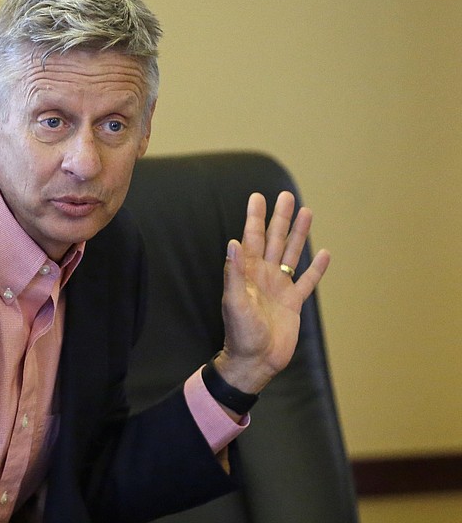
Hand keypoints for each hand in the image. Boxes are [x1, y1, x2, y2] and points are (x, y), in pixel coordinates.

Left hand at [216, 192, 329, 394]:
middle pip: (274, 239)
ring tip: (307, 212)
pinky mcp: (293, 303)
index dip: (255, 218)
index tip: (257, 197)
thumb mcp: (234, 301)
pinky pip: (307, 281)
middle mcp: (264, 275)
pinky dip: (316, 268)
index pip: (251, 238)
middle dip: (280, 218)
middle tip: (285, 196)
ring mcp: (279, 287)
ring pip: (291, 254)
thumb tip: (233, 242)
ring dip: (299, 234)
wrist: (255, 361)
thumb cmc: (240, 333)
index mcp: (248, 272)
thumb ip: (234, 272)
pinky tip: (324, 253)